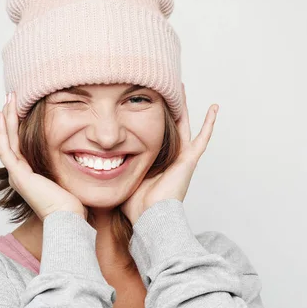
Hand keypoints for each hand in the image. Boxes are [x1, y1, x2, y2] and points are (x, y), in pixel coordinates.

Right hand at [0, 92, 87, 221]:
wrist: (67, 219)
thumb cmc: (71, 205)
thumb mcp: (67, 180)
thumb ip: (66, 167)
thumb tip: (83, 155)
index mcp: (28, 175)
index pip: (19, 146)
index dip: (18, 127)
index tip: (20, 109)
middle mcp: (19, 174)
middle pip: (9, 140)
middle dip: (10, 118)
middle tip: (11, 98)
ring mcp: (16, 174)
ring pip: (5, 141)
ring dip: (6, 119)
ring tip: (8, 101)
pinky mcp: (18, 174)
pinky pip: (6, 148)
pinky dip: (3, 132)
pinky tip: (3, 116)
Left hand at [120, 84, 218, 224]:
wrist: (149, 218)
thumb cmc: (135, 207)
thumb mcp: (121, 181)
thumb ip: (112, 170)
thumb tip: (91, 162)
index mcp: (156, 163)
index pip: (153, 136)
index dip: (150, 121)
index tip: (144, 106)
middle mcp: (170, 159)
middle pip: (170, 127)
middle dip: (167, 109)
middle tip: (165, 91)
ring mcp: (182, 159)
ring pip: (185, 126)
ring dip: (183, 108)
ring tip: (181, 89)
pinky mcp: (190, 161)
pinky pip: (202, 139)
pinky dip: (209, 124)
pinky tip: (214, 108)